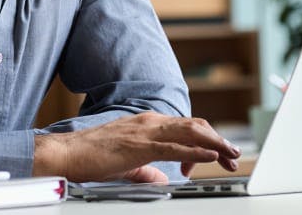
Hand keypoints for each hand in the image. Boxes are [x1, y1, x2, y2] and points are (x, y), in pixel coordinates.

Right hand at [33, 112, 240, 182]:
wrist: (68, 153)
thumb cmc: (92, 156)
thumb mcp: (127, 164)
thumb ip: (147, 170)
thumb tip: (163, 179)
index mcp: (146, 124)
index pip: (185, 127)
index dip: (205, 140)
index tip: (216, 157)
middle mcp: (149, 122)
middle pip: (193, 126)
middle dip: (217, 139)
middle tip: (233, 155)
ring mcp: (145, 131)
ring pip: (189, 132)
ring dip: (214, 143)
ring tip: (231, 153)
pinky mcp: (140, 145)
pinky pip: (174, 146)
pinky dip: (196, 150)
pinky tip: (211, 156)